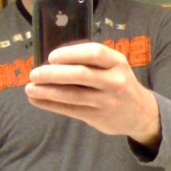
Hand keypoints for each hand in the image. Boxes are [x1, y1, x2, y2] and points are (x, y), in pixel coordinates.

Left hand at [25, 43, 160, 149]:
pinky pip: (71, 110)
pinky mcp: (98, 117)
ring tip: (30, 89)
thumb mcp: (114, 67)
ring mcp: (106, 101)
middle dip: (54, 74)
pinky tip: (37, 100)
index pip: (94, 53)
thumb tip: (51, 59)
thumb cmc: (119, 83)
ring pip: (73, 95)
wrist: (140, 112)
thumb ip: (91, 62)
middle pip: (81, 75)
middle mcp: (114, 81)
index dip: (71, 54)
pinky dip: (51, 105)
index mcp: (117, 62)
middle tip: (34, 74)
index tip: (51, 56)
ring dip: (48, 92)